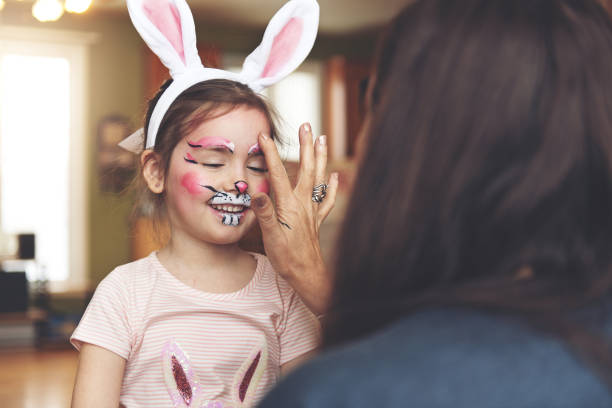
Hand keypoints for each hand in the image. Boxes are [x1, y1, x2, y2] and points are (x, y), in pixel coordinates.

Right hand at [251, 123, 337, 314]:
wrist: (307, 274)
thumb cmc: (287, 257)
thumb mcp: (271, 237)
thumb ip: (265, 214)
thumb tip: (257, 193)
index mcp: (288, 205)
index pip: (278, 174)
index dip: (271, 154)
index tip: (264, 135)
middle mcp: (303, 203)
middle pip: (305, 168)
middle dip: (305, 145)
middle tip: (306, 125)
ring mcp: (312, 210)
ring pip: (318, 177)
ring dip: (320, 157)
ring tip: (322, 138)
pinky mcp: (316, 220)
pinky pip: (326, 199)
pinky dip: (331, 186)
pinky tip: (333, 176)